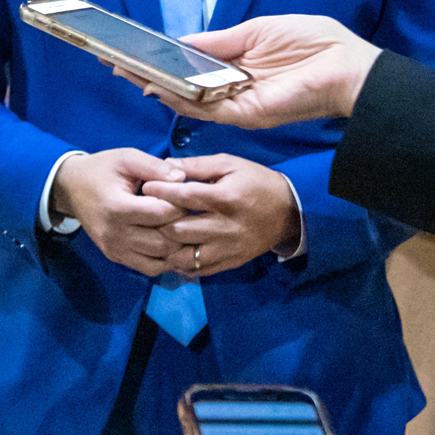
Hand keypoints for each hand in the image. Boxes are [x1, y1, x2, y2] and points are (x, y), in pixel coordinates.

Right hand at [50, 148, 190, 277]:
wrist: (70, 187)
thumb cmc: (101, 170)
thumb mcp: (127, 158)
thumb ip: (155, 167)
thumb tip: (182, 179)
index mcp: (117, 207)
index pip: (162, 214)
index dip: (181, 205)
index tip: (186, 196)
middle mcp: (114, 234)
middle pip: (164, 241)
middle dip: (183, 227)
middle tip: (189, 213)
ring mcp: (114, 249)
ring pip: (160, 259)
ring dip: (178, 246)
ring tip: (183, 228)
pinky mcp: (115, 256)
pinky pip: (150, 268)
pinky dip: (166, 259)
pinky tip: (171, 243)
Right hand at [137, 15, 380, 127]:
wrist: (349, 68)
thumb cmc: (315, 44)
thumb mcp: (257, 30)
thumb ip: (218, 42)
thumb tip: (182, 43)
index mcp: (237, 67)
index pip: (190, 66)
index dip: (161, 61)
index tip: (132, 52)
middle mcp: (232, 89)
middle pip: (181, 86)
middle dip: (148, 75)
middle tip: (115, 65)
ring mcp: (237, 105)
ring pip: (186, 101)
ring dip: (154, 87)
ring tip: (125, 73)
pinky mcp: (246, 115)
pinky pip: (205, 110)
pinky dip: (179, 100)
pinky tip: (156, 87)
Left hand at [140, 154, 297, 274]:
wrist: (289, 212)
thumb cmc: (256, 182)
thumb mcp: (230, 164)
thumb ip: (197, 165)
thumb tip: (165, 165)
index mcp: (227, 198)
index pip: (185, 197)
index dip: (161, 192)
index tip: (145, 187)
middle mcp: (227, 227)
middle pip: (180, 230)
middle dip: (158, 222)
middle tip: (145, 213)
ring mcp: (229, 249)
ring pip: (185, 256)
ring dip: (166, 246)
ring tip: (154, 234)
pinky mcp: (230, 262)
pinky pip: (198, 269)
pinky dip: (179, 262)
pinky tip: (169, 251)